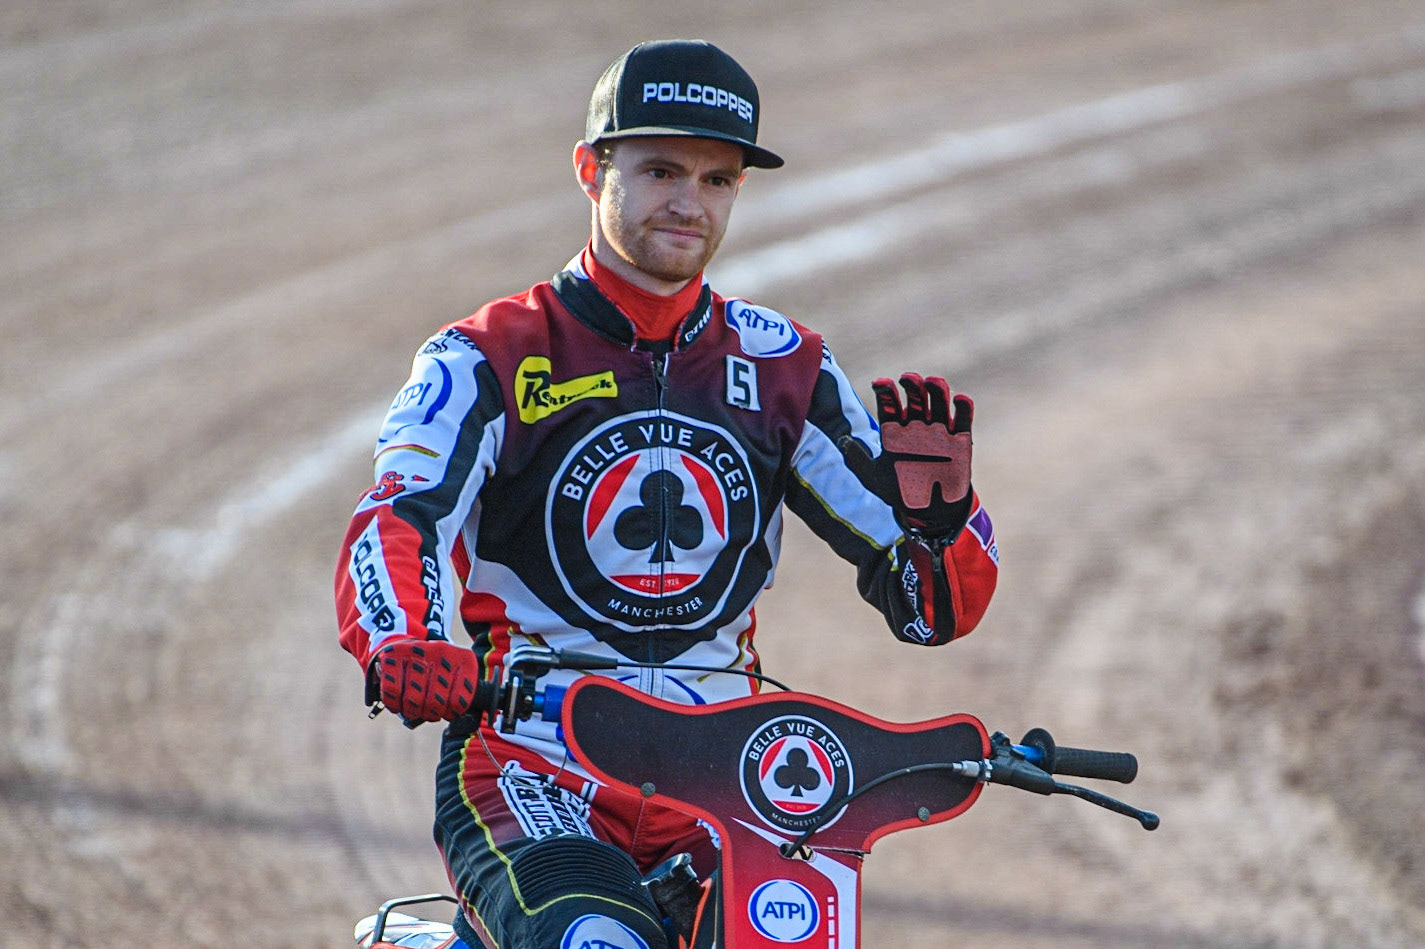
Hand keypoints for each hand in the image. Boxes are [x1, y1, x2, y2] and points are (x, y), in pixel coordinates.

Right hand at [370, 639, 479, 721]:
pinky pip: (392, 691)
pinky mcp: (393, 653)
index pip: (460, 701)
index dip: (450, 713)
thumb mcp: (457, 680)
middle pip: (435, 702)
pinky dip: (393, 704)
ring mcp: (418, 650)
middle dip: (429, 713)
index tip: (446, 712)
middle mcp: (442, 651)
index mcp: (463, 659)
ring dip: (411, 711)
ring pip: (414, 699)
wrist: (411, 645)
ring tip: (413, 710)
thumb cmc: (437, 673)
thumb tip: (461, 721)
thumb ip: (461, 700)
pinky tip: (397, 704)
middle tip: (426, 712)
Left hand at [841, 373, 973, 537]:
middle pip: (914, 396)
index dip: (885, 391)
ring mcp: (938, 430)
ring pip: (938, 401)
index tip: (880, 383)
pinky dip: (964, 407)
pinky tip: (959, 400)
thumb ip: (858, 459)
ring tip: (931, 382)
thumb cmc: (900, 492)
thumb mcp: (874, 478)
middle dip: (911, 384)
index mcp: (894, 430)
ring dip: (936, 388)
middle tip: (907, 379)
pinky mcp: (960, 439)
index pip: (889, 403)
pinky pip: (964, 418)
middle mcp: (916, 425)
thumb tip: (843, 440)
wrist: (929, 512)